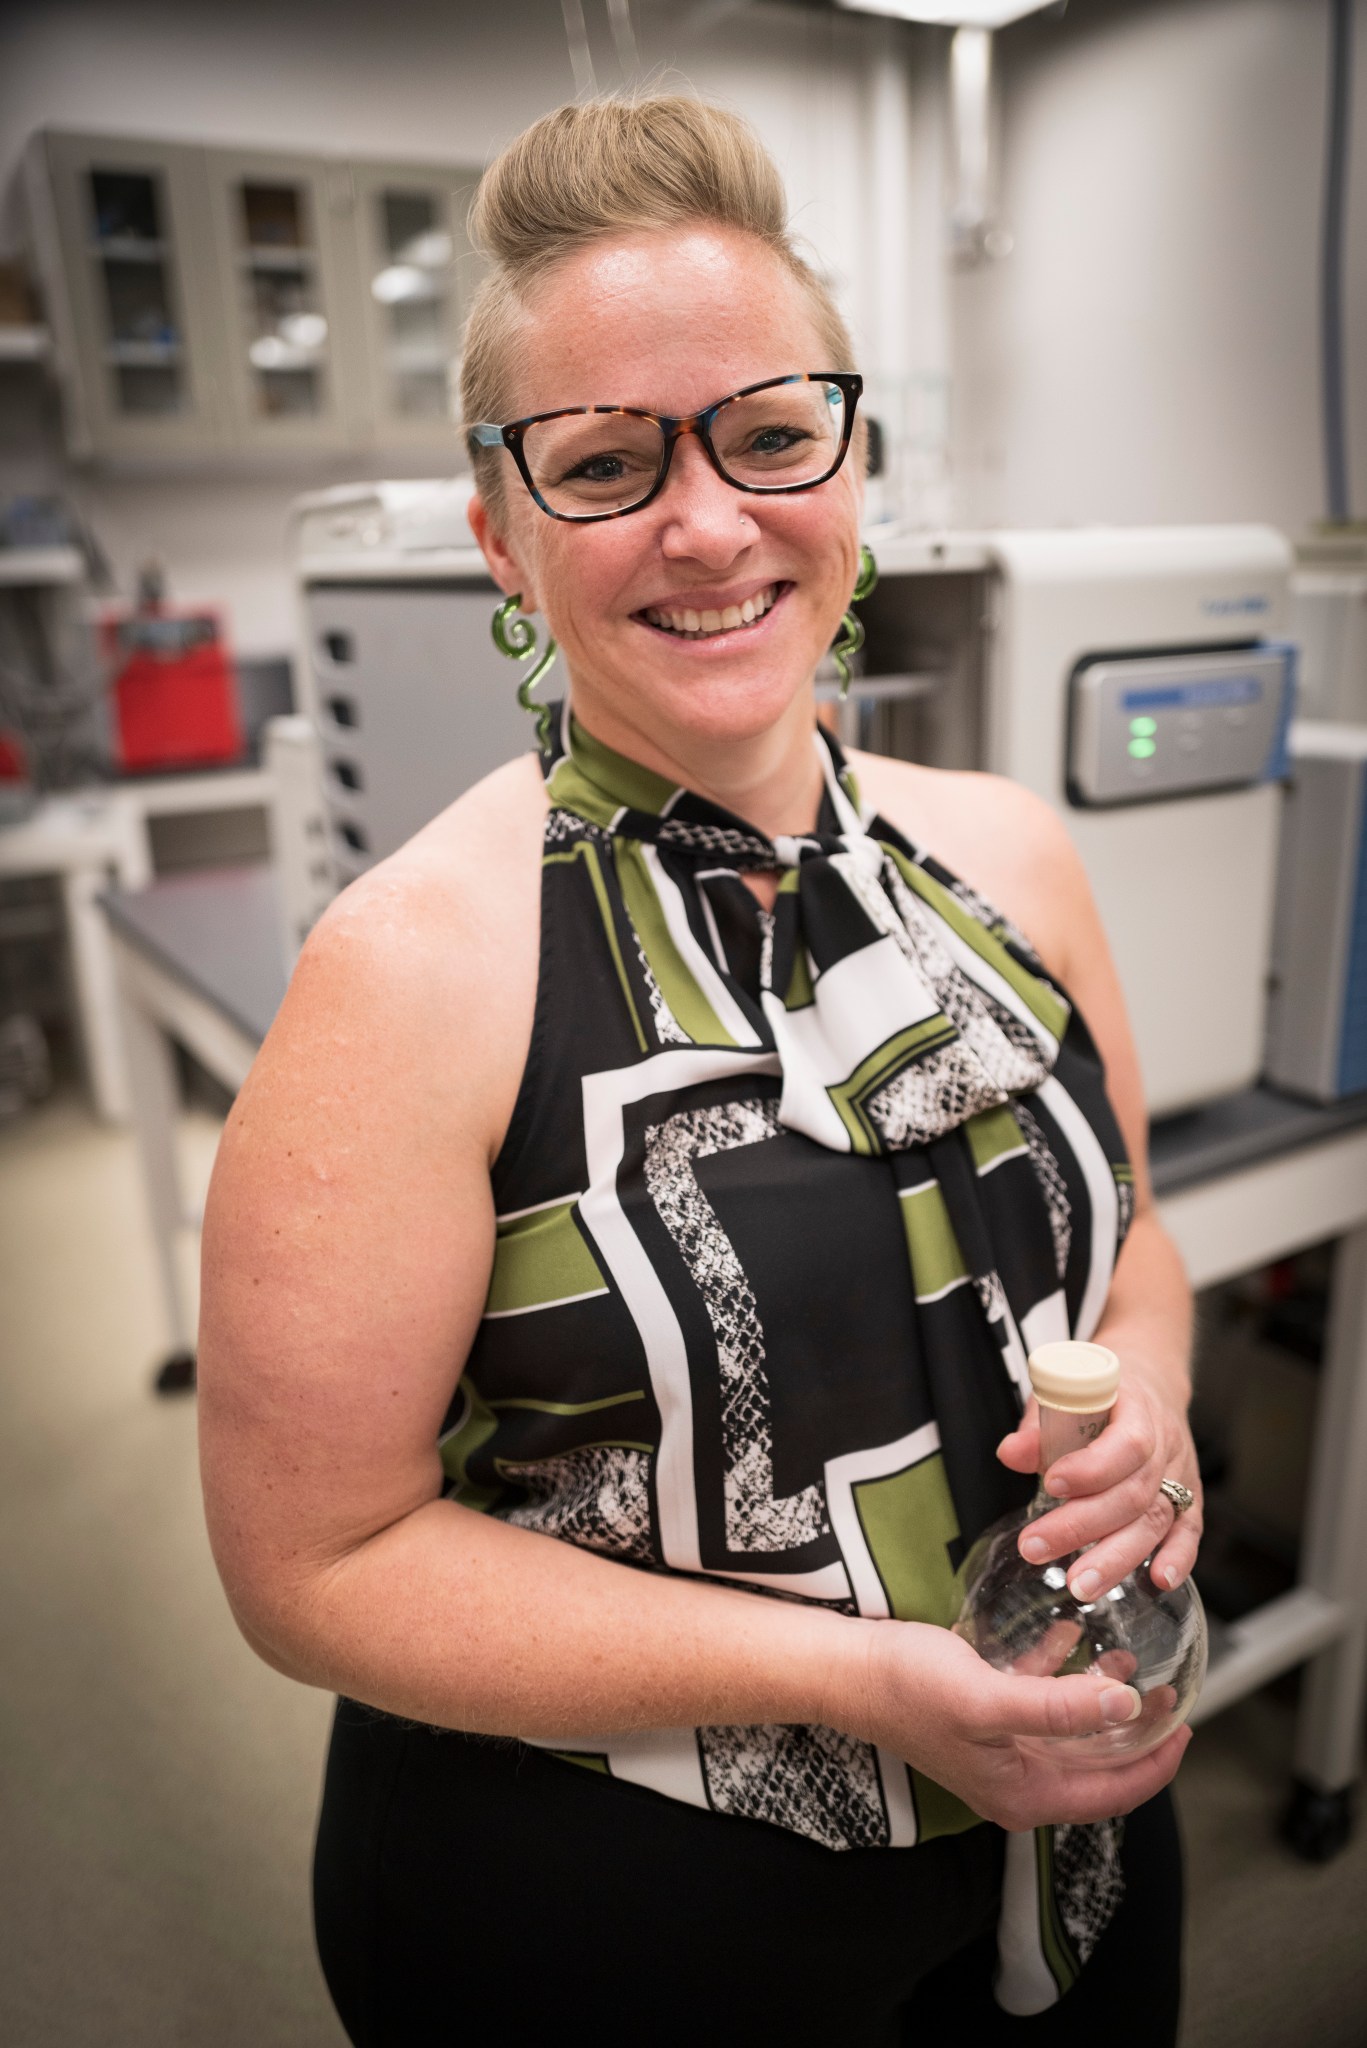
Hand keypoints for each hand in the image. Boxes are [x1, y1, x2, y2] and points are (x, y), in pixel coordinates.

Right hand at [849, 1619, 1190, 1832]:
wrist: (848, 1671)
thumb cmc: (908, 1688)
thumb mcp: (989, 1700)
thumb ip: (1060, 1708)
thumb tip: (1127, 1709)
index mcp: (1022, 1795)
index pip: (1113, 1793)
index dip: (1157, 1762)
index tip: (1187, 1722)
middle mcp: (1015, 1780)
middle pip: (1096, 1765)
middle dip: (1134, 1729)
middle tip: (1165, 1689)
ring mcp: (998, 1749)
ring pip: (1069, 1730)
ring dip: (1098, 1698)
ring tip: (1126, 1660)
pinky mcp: (982, 1715)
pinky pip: (1036, 1700)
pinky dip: (1057, 1673)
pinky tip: (1068, 1635)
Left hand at [996, 1365, 1202, 1601]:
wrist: (1149, 1382)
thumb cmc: (1104, 1394)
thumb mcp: (1068, 1394)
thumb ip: (1039, 1427)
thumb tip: (1010, 1454)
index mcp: (1138, 1411)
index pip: (1126, 1444)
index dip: (1091, 1468)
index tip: (1051, 1483)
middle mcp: (1165, 1446)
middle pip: (1134, 1494)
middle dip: (1083, 1527)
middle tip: (1037, 1548)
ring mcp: (1179, 1476)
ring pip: (1155, 1521)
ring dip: (1118, 1558)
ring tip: (1081, 1585)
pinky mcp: (1188, 1501)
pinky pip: (1187, 1533)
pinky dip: (1177, 1559)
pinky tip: (1158, 1582)